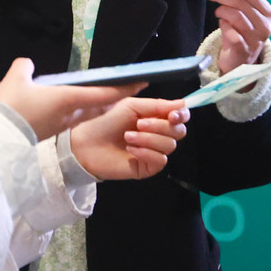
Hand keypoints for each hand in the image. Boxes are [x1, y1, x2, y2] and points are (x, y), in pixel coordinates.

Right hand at [0, 58, 141, 140]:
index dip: (124, 88)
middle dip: (114, 98)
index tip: (141, 84)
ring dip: (99, 106)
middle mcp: (70, 114)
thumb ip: (25, 68)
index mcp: (68, 99)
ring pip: (87, 113)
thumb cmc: (11, 108)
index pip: (104, 94)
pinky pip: (74, 119)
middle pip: (100, 106)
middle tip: (125, 90)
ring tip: (104, 97)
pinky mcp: (52, 132)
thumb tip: (28, 66)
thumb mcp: (16, 79)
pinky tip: (74, 107)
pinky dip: (81, 111)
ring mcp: (62, 125)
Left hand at [70, 97, 188, 180]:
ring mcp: (154, 152)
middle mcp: (158, 135)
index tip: (172, 115)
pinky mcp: (147, 168)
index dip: (181, 115)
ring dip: (148, 139)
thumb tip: (183, 103)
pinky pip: (160, 160)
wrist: (87, 142)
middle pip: (179, 132)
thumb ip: (158, 105)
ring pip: (170, 146)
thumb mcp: (132, 106)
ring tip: (128, 137)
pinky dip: (146, 152)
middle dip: (161, 126)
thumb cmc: (106, 121)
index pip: (180, 117)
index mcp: (156, 118)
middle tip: (139, 124)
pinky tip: (130, 150)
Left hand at [204, 0, 270, 80]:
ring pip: (236, 16)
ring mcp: (256, 39)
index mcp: (268, 13)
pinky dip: (223, 26)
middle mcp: (265, 25)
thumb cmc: (241, 33)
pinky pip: (231, 33)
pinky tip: (223, 26)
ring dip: (222, 11)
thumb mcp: (244, 15)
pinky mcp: (244, 51)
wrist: (239, 62)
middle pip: (241, 3)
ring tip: (218, 13)